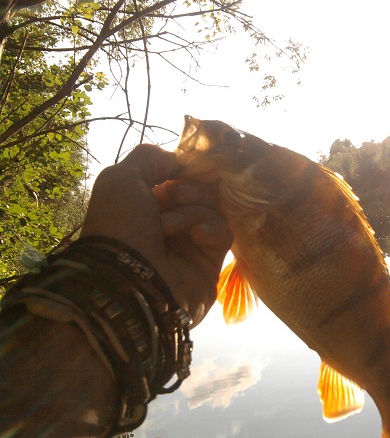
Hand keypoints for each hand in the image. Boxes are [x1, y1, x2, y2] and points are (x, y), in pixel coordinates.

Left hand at [81, 144, 231, 325]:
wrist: (128, 280)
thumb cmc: (119, 226)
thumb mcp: (121, 178)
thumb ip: (150, 157)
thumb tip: (179, 160)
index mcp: (146, 206)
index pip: (178, 179)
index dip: (183, 171)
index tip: (183, 168)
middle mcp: (169, 224)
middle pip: (200, 192)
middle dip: (189, 189)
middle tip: (174, 197)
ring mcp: (190, 245)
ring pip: (213, 209)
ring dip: (193, 210)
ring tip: (170, 226)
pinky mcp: (211, 263)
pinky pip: (223, 233)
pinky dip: (209, 228)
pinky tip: (195, 237)